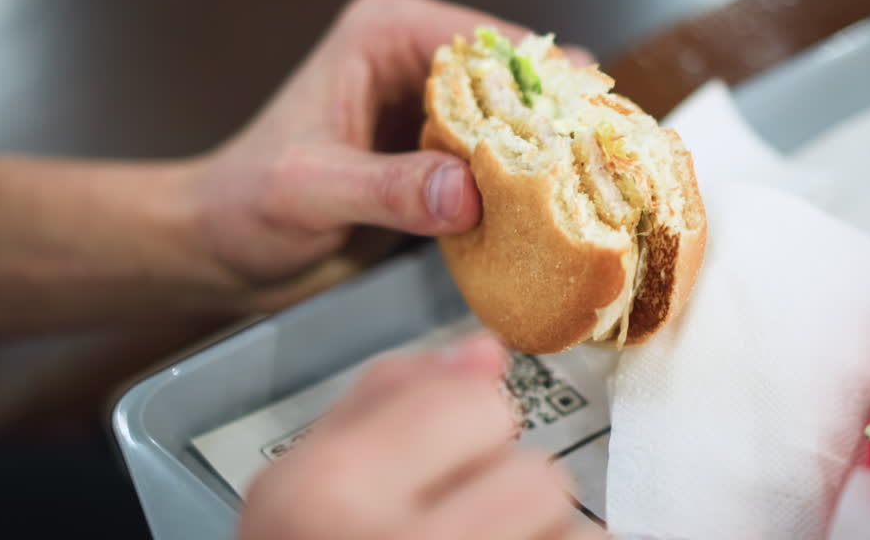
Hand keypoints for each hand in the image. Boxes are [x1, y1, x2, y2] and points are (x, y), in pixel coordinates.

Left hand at [188, 0, 587, 294]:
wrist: (217, 246)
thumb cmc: (243, 206)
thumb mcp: (310, 193)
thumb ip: (386, 190)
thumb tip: (468, 193)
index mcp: (385, 33)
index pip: (491, 45)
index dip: (543, 88)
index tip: (586, 136)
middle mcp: (414, 56)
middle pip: (517, 81)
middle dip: (555, 125)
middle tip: (602, 175)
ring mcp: (428, 103)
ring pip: (515, 122)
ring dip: (545, 158)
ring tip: (592, 199)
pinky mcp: (434, 150)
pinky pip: (496, 159)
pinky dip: (522, 187)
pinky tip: (552, 219)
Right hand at [237, 333, 604, 539]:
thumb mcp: (301, 488)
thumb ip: (386, 402)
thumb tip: (485, 350)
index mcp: (324, 491)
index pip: (477, 403)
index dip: (464, 435)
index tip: (437, 472)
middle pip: (537, 476)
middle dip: (508, 501)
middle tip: (453, 539)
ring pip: (568, 534)